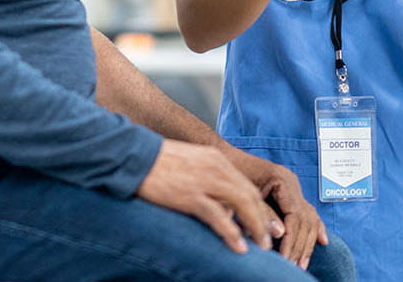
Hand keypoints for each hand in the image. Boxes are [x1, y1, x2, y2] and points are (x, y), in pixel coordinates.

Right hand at [136, 140, 282, 254]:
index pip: (247, 185)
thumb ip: (209, 180)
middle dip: (263, 220)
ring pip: (241, 205)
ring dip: (254, 228)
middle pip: (250, 196)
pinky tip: (239, 247)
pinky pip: (218, 216)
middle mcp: (215, 167)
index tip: (269, 225)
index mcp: (216, 159)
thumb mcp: (191, 164)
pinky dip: (231, 232)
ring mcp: (204, 181)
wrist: (133, 155)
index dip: (261, 207)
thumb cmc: (157, 163)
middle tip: (269, 240)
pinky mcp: (190, 195)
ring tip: (260, 247)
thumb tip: (223, 206)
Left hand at [225, 149, 326, 269]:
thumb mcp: (244, 194)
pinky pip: (307, 212)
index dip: (292, 240)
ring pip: (309, 218)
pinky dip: (314, 228)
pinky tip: (322, 242)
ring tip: (301, 264)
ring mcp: (292, 187)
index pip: (295, 216)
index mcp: (282, 179)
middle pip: (305, 219)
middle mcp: (291, 183)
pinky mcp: (289, 193)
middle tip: (294, 267)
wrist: (222, 156)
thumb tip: (281, 234)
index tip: (286, 260)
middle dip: (300, 246)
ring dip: (306, 243)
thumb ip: (263, 213)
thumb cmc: (230, 172)